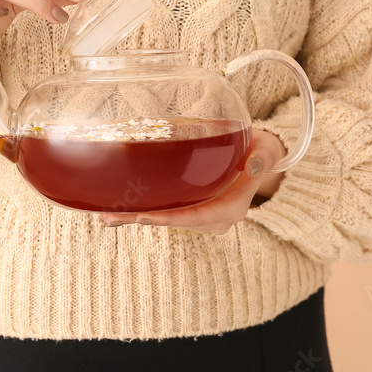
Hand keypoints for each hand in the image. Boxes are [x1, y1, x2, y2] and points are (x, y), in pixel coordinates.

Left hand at [99, 129, 286, 234]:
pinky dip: (143, 213)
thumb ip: (261, 158)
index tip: (146, 217)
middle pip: (176, 221)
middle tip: (111, 217)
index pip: (198, 216)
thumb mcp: (266, 150)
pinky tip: (116, 214)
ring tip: (106, 217)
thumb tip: (251, 166)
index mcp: (232, 208)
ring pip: (168, 220)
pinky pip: (166, 213)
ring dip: (137, 219)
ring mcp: (202, 216)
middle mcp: (215, 218)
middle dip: (145, 220)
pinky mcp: (192, 210)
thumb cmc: (261, 151)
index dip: (172, 218)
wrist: (260, 158)